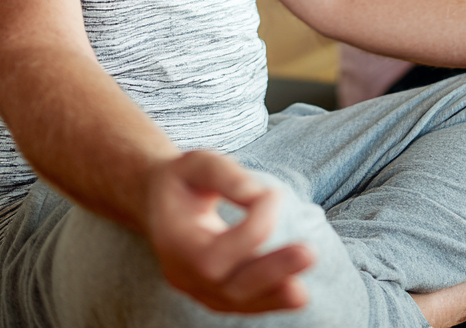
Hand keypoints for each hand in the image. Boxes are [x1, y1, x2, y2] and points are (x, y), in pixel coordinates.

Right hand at [146, 150, 312, 313]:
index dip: (253, 225)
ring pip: (235, 301)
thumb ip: (225, 175)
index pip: (215, 252)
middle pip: (226, 285)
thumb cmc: (182, 179)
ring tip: (302, 294)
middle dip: (269, 272)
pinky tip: (294, 294)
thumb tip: (259, 195)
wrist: (157, 202)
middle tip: (308, 254)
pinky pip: (239, 303)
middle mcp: (181, 273)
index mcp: (175, 242)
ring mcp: (195, 288)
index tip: (275, 194)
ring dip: (272, 297)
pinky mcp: (211, 292)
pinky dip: (267, 300)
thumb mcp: (197, 162)